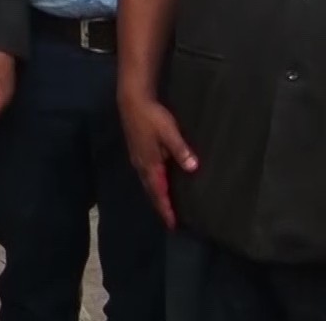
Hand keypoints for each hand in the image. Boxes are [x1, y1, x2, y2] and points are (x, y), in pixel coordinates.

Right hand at [118, 92, 197, 229]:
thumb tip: (193, 168)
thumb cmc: (152, 117)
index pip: (159, 192)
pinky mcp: (137, 153)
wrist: (132, 101)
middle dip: (160, 206)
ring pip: (147, 184)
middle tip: (170, 221)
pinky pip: (146, 176)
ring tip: (165, 206)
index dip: (166, 208)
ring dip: (156, 196)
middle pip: (151, 192)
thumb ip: (180, 150)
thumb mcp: (169, 132)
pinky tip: (158, 183)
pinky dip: (152, 186)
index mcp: (151, 164)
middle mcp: (142, 165)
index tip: (172, 224)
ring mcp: (138, 159)